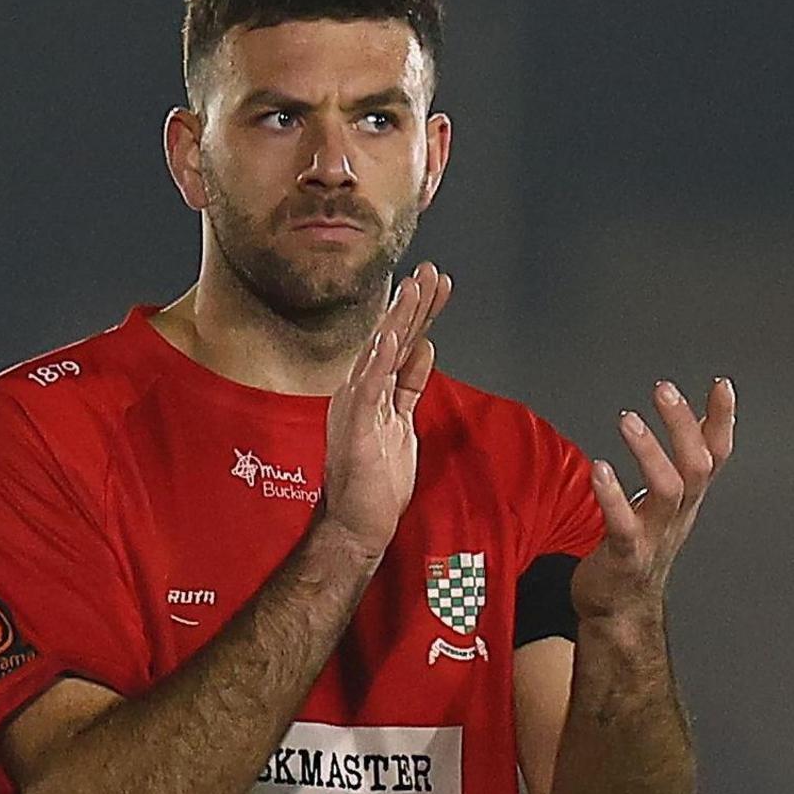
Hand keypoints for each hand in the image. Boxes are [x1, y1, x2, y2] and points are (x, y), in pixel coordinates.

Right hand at [320, 262, 450, 553]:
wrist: (355, 523)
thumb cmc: (377, 478)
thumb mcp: (402, 422)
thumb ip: (409, 385)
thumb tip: (424, 348)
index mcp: (374, 389)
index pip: (401, 342)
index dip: (420, 312)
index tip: (438, 283)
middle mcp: (361, 391)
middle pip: (391, 339)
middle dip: (412, 303)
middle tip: (431, 270)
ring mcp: (356, 407)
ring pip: (379, 354)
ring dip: (396, 320)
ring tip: (413, 288)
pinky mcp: (355, 428)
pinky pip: (367, 390)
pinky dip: (377, 362)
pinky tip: (388, 337)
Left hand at [569, 379, 736, 625]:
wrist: (621, 609)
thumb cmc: (639, 549)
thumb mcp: (668, 500)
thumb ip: (680, 460)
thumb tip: (696, 418)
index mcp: (689, 498)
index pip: (716, 454)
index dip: (723, 420)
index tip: (721, 384)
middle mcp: (678, 514)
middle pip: (697, 466)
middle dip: (684, 426)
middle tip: (665, 391)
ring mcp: (655, 535)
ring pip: (669, 490)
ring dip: (651, 452)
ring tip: (628, 420)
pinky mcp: (627, 555)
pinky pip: (624, 525)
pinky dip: (614, 497)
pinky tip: (600, 469)